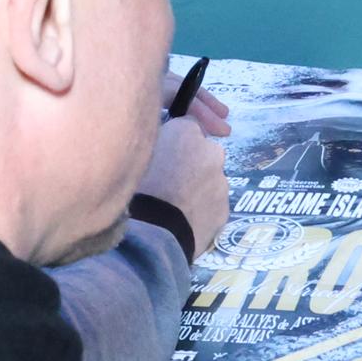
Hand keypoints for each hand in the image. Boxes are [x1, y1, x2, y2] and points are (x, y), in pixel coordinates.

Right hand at [137, 115, 230, 256]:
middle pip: (204, 152)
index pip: (186, 125)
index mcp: (186, 132)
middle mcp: (212, 151)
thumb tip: (159, 145)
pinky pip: (213, 205)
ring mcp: (222, 182)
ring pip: (211, 180)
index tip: (163, 155)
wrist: (152, 234)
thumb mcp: (135, 155)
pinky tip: (183, 222)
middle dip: (192, 163)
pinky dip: (203, 210)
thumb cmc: (135, 189)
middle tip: (168, 183)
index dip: (174, 141)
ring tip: (174, 207)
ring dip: (198, 188)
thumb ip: (155, 144)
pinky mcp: (226, 210)